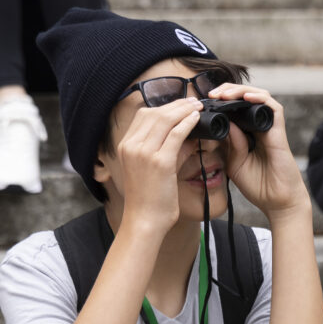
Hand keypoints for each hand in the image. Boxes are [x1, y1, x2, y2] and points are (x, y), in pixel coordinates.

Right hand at [115, 97, 202, 235]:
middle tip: (193, 102)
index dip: (164, 107)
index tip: (180, 105)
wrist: (144, 222)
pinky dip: (187, 123)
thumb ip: (169, 150)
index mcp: (125, 146)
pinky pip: (176, 134)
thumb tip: (189, 136)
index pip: (144, 116)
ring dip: (183, 110)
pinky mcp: (159, 162)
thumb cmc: (149, 200)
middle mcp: (131, 146)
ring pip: (165, 119)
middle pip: (154, 113)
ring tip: (198, 107)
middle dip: (176, 105)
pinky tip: (196, 119)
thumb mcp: (153, 169)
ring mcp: (143, 153)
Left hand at [207, 82, 310, 221]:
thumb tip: (225, 121)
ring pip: (258, 96)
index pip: (234, 108)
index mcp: (246, 133)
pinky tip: (245, 97)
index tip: (203, 103)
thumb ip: (230, 143)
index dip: (220, 101)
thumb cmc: (258, 186)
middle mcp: (258, 127)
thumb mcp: (235, 163)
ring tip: (224, 94)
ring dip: (240, 91)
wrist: (277, 202)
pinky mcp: (279, 131)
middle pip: (244, 97)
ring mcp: (269, 128)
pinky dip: (259, 98)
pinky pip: (273, 107)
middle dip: (227, 90)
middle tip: (211, 94)